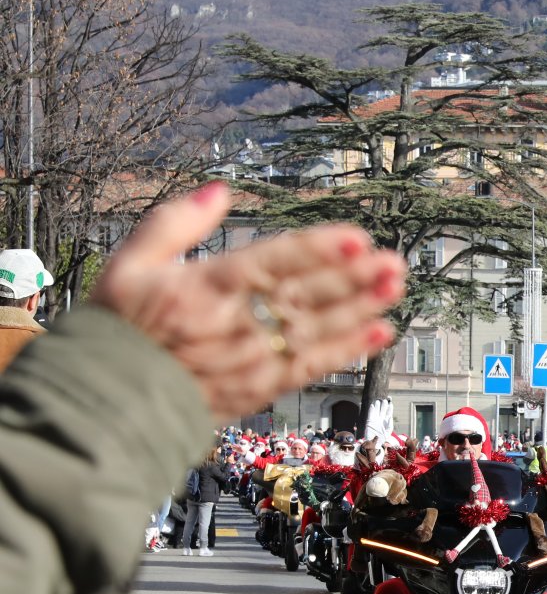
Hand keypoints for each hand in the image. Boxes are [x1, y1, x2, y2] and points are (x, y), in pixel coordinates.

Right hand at [90, 183, 405, 419]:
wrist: (105, 403)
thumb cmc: (117, 331)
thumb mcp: (128, 265)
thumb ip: (174, 224)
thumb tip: (217, 191)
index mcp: (203, 289)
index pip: (271, 263)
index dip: (317, 249)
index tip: (355, 236)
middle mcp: (234, 325)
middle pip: (304, 297)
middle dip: (353, 278)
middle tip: (392, 260)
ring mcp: (250, 360)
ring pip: (317, 331)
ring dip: (360, 309)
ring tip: (394, 287)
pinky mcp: (260, 387)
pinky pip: (313, 367)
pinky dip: (349, 350)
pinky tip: (380, 333)